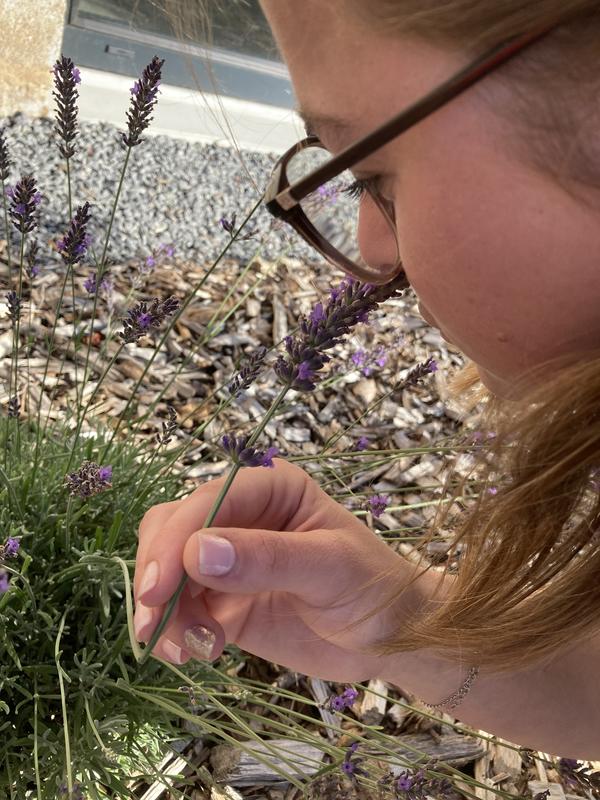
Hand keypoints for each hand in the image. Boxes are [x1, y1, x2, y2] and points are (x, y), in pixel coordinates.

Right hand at [133, 459, 424, 681]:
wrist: (390, 638)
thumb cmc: (374, 588)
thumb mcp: (329, 568)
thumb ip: (268, 558)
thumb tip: (197, 552)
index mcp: (270, 487)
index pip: (206, 502)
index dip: (175, 540)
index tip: (159, 589)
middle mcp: (242, 515)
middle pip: (171, 528)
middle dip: (157, 573)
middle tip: (154, 621)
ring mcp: (228, 558)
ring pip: (166, 569)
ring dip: (162, 610)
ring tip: (187, 650)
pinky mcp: (222, 600)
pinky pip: (178, 608)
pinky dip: (174, 631)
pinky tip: (196, 653)